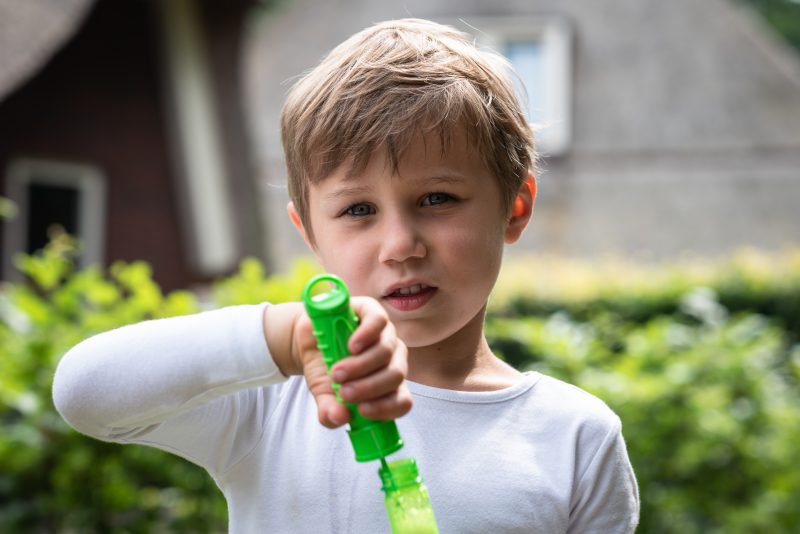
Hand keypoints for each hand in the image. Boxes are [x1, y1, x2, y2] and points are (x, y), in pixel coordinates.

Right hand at [267, 298, 411, 428]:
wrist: (306, 341)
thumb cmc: (323, 370)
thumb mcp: (323, 395)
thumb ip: (330, 411)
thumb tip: (340, 418)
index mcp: (388, 382)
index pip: (402, 400)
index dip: (387, 408)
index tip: (361, 411)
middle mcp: (392, 358)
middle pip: (395, 375)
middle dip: (369, 387)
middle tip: (344, 392)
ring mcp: (385, 334)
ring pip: (387, 350)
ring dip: (361, 366)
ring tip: (337, 372)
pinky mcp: (372, 311)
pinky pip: (379, 322)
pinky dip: (366, 335)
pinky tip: (352, 346)